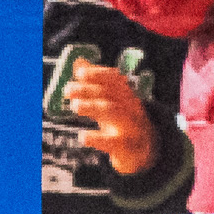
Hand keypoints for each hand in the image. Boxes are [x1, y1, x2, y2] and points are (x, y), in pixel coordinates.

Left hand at [62, 59, 155, 177]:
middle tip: (68, 91)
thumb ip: (95, 83)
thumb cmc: (123, 123)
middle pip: (110, 94)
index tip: (81, 73)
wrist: (145, 152)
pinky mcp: (126, 147)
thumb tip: (79, 62)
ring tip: (75, 106)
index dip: (98, 74)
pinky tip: (83, 136)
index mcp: (126, 96)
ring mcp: (130, 127)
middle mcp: (130, 109)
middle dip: (87, 89)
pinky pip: (113, 142)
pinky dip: (96, 139)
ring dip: (91, 106)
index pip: (115, 79)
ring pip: (113, 112)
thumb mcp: (111, 101)